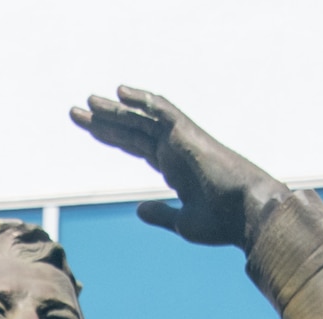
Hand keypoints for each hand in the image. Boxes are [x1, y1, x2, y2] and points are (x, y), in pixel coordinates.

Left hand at [71, 87, 286, 249]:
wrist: (247, 215)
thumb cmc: (222, 222)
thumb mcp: (182, 222)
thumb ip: (161, 213)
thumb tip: (138, 210)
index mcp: (174, 168)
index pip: (137, 146)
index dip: (112, 136)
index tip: (90, 130)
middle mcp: (175, 150)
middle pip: (132, 130)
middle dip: (104, 121)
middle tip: (75, 113)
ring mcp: (180, 140)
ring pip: (141, 119)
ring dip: (114, 109)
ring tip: (88, 102)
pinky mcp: (188, 133)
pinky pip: (163, 110)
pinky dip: (143, 99)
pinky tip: (121, 91)